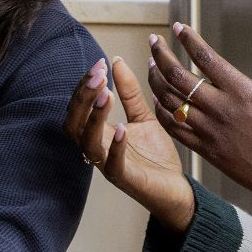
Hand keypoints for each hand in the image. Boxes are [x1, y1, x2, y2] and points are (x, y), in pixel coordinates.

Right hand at [63, 57, 196, 231]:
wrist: (177, 190)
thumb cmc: (156, 157)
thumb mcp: (144, 117)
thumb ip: (129, 92)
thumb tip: (116, 61)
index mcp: (99, 133)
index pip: (78, 107)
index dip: (84, 85)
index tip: (99, 64)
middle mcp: (98, 148)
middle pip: (74, 122)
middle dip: (83, 97)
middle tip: (98, 75)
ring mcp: (109, 164)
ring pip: (87, 142)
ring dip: (94, 117)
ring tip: (107, 94)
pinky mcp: (126, 179)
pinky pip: (113, 164)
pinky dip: (115, 146)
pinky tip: (122, 128)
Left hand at [145, 14, 251, 232]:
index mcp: (242, 92)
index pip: (205, 57)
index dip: (187, 38)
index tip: (177, 26)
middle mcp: (221, 110)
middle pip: (178, 76)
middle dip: (161, 54)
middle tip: (154, 41)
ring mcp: (210, 132)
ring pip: (170, 101)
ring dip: (156, 79)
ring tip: (151, 64)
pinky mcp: (205, 150)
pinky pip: (174, 128)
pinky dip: (162, 110)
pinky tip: (158, 98)